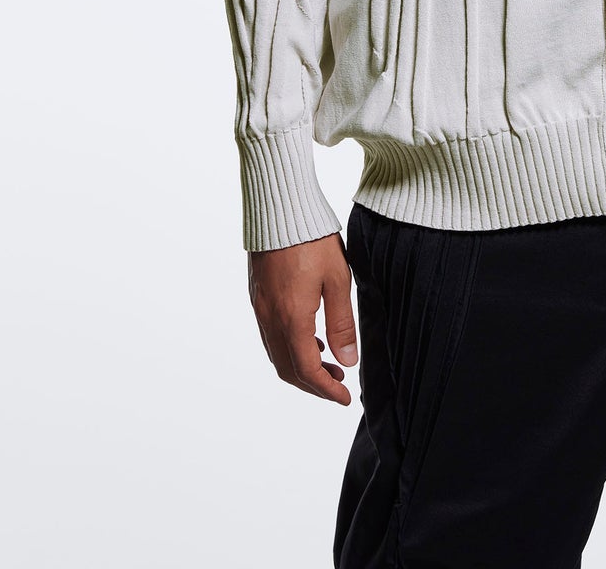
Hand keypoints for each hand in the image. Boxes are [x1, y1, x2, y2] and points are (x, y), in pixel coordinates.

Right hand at [247, 231, 357, 403]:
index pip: (307, 371)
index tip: (344, 398)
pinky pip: (270, 335)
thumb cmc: (312, 239)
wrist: (280, 207)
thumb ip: (342, 323)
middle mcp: (270, 318)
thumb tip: (348, 360)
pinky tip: (310, 338)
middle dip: (313, 384)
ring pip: (276, 354)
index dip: (326, 390)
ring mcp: (260, 308)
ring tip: (329, 363)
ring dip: (300, 367)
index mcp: (292, 318)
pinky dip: (289, 348)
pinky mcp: (257, 296)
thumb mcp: (338, 280)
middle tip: (338, 385)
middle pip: (287, 369)